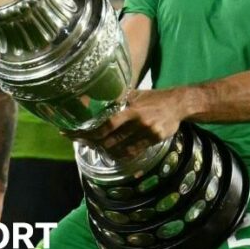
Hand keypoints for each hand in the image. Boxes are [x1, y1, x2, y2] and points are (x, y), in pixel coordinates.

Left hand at [63, 89, 184, 159]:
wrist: (178, 104)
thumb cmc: (153, 98)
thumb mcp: (135, 94)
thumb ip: (117, 99)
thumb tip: (92, 98)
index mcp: (131, 108)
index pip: (106, 124)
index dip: (88, 132)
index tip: (71, 133)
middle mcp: (138, 121)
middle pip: (110, 139)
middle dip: (92, 142)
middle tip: (80, 141)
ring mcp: (147, 132)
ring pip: (120, 148)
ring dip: (105, 150)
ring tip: (96, 147)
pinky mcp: (154, 140)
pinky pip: (133, 151)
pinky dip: (120, 154)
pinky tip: (113, 153)